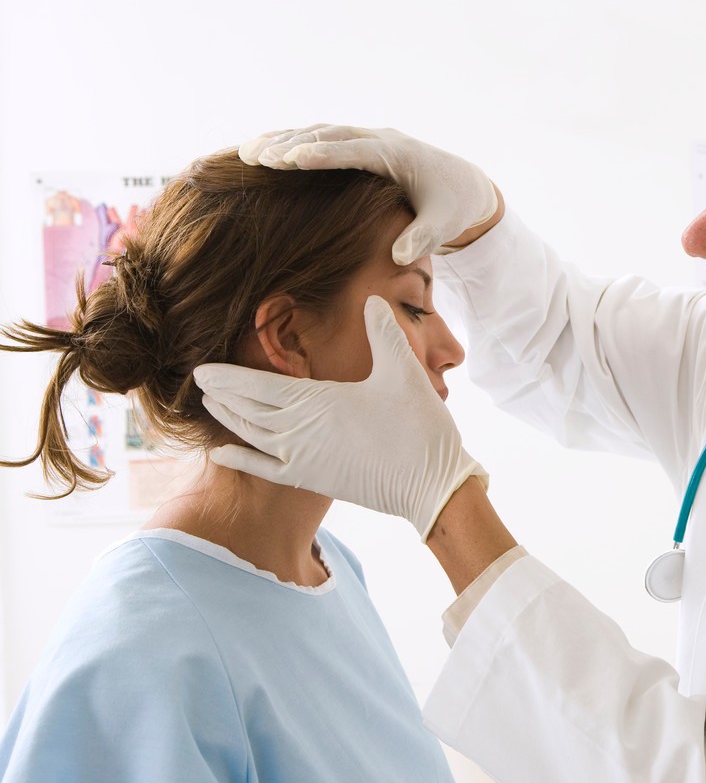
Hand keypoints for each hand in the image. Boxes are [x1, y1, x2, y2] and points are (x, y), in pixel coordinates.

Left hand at [193, 296, 485, 539]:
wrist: (429, 483)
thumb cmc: (417, 426)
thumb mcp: (403, 371)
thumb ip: (383, 333)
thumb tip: (372, 300)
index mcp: (316, 401)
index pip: (258, 386)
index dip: (228, 377)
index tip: (203, 369)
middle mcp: (299, 431)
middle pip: (248, 410)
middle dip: (221, 394)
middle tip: (198, 381)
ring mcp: (302, 458)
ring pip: (252, 436)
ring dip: (228, 419)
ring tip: (208, 404)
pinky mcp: (310, 479)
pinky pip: (264, 469)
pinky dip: (239, 459)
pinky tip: (219, 452)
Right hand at [240, 125, 499, 263]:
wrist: (464, 185)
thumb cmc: (453, 206)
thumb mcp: (445, 224)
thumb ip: (424, 238)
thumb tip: (400, 256)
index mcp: (396, 154)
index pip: (353, 150)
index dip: (321, 154)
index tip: (289, 159)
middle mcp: (378, 140)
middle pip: (328, 135)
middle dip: (291, 144)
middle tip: (254, 156)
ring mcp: (367, 140)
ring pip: (319, 133)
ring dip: (283, 141)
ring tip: (246, 153)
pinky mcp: (359, 148)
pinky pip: (321, 140)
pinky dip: (292, 144)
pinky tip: (262, 153)